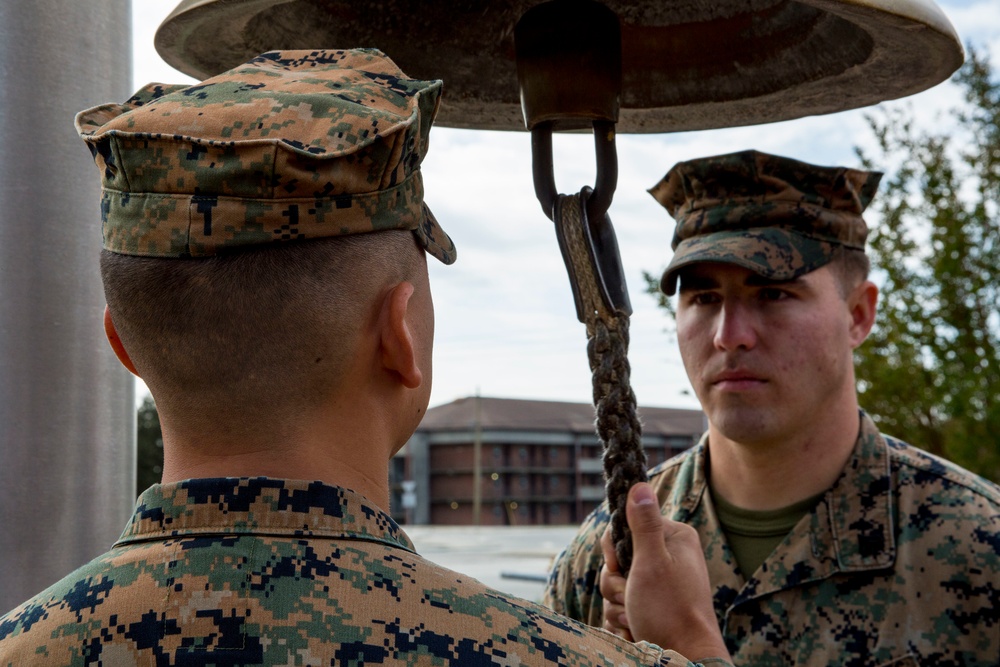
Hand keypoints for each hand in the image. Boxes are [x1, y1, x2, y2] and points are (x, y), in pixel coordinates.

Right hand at [599, 483, 730, 662]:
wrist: (685, 658)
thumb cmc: (670, 611)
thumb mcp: (652, 562)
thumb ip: (643, 523)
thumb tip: (638, 484)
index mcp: (673, 538)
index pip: (625, 527)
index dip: (615, 550)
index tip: (620, 567)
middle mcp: (668, 558)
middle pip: (616, 560)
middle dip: (616, 584)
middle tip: (632, 597)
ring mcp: (659, 585)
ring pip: (614, 586)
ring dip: (618, 606)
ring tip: (637, 619)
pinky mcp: (650, 608)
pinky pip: (619, 607)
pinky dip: (622, 621)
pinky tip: (637, 631)